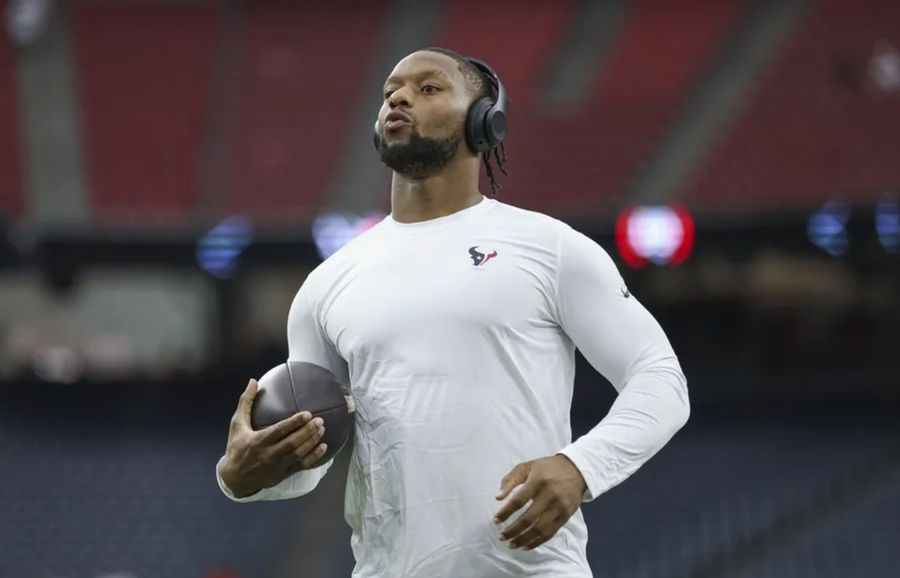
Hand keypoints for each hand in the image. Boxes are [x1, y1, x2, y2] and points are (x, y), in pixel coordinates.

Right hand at [218, 379, 327, 497]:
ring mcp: (277, 466)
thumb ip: (246, 402)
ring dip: (312, 442)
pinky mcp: (283, 474)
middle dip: (308, 431)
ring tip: (322, 430)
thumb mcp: (237, 424)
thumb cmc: (237, 447)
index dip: (294, 423)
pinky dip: (313, 457)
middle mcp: (269, 454)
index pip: (279, 431)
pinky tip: (323, 447)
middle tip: (320, 421)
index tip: (307, 414)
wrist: (235, 478)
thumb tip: (253, 381)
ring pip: (298, 454)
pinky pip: (301, 466)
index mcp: (258, 441)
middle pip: (292, 443)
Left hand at [493, 455, 586, 550]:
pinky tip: (525, 545)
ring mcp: (559, 507)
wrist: (575, 470)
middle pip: (528, 518)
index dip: (506, 512)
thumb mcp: (526, 466)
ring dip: (523, 539)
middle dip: (512, 530)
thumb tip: (497, 497)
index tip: (495, 521)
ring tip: (511, 544)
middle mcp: (549, 495)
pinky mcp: (566, 516)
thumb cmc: (546, 468)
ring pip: (539, 529)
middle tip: (501, 537)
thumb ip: (510, 480)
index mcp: (537, 481)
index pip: (518, 500)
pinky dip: (537, 542)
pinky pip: (550, 533)